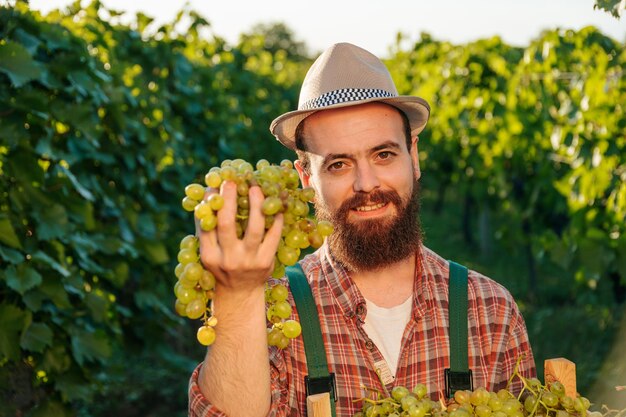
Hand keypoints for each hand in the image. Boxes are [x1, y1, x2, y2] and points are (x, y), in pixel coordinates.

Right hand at [196, 180, 282, 296]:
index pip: (206, 225)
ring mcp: (248, 261)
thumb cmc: (222, 266)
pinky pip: (273, 236)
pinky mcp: (266, 262)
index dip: (209, 203)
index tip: (213, 185)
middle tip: (231, 181)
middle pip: (227, 224)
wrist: (240, 293)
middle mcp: (227, 259)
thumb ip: (207, 229)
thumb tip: (207, 194)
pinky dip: (275, 218)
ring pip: (254, 228)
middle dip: (228, 200)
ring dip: (256, 204)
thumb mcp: (209, 252)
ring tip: (255, 188)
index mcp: (209, 255)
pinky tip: (275, 205)